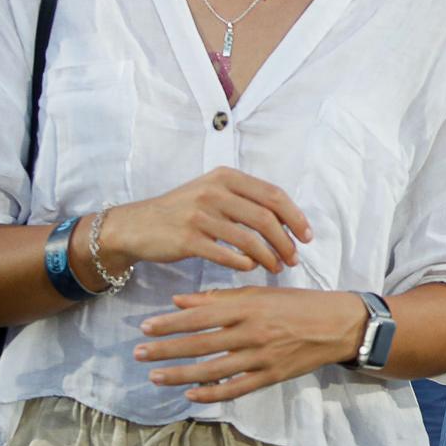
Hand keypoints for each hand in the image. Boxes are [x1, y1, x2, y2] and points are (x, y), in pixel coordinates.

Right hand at [103, 167, 312, 274]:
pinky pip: (226, 255)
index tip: (308, 237)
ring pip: (249, 239)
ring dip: (269, 257)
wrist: (137, 225)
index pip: (273, 195)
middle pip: (265, 218)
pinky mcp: (187, 238)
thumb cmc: (183, 212)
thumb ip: (246, 200)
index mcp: (226, 177)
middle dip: (286, 241)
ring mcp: (199, 214)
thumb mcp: (213, 193)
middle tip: (295, 259)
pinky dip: (244, 264)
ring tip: (277, 268)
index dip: (296, 217)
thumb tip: (288, 219)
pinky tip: (251, 269)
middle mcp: (214, 191)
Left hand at [137, 287, 361, 402]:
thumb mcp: (261, 293)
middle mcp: (252, 333)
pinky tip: (191, 394)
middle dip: (165, 350)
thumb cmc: (299, 304)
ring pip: (212, 370)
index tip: (145, 327)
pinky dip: (212, 393)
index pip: (200, 316)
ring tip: (155, 376)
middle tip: (138, 353)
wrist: (339, 326)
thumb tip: (180, 301)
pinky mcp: (271, 377)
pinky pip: (236, 388)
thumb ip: (221, 298)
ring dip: (180, 374)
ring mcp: (261, 358)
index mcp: (249, 307)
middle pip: (200, 344)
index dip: (170, 323)